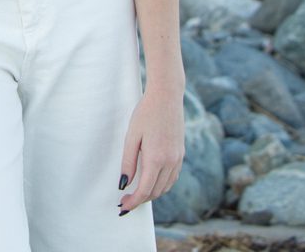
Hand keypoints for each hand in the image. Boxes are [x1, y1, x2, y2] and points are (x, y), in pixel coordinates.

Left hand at [116, 86, 183, 215]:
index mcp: (156, 158)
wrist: (167, 97)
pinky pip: (172, 177)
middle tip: (125, 201)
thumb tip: (124, 184)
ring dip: (151, 194)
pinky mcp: (181, 154)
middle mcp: (170, 162)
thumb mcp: (132, 137)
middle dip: (140, 200)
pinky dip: (161, 184)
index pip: (145, 190)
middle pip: (156, 192)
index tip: (122, 207)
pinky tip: (151, 181)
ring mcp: (178, 158)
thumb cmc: (145, 113)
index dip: (133, 202)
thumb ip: (128, 162)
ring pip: (165, 187)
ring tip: (136, 193)